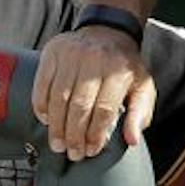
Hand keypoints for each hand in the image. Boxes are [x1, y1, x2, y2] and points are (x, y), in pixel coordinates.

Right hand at [34, 25, 155, 160]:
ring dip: (56, 125)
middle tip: (72, 153)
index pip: (104, 109)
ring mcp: (71, 56)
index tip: (91, 150)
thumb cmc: (125, 67)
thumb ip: (140, 113)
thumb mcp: (143, 87)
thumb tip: (132, 140)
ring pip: (58, 97)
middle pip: (79, 106)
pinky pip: (42, 84)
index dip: (96, 133)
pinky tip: (46, 120)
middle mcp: (94, 62)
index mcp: (119, 72)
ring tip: (57, 144)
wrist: (108, 32)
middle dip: (74, 134)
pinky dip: (41, 105)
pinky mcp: (52, 53)